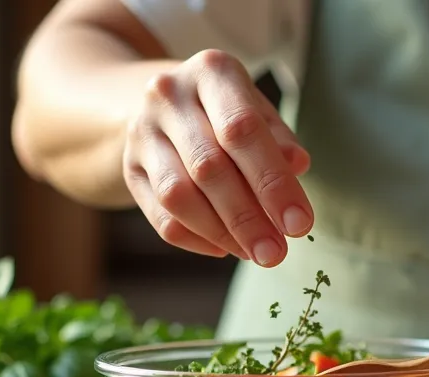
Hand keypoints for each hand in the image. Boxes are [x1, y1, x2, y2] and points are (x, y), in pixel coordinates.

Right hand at [122, 50, 312, 264]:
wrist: (161, 104)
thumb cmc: (226, 110)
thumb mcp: (257, 109)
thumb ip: (278, 138)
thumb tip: (297, 165)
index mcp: (211, 71)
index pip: (241, 129)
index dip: (272, 181)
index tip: (299, 224)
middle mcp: (168, 95)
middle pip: (208, 167)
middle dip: (248, 218)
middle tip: (276, 254)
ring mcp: (142, 131)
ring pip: (178, 196)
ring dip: (221, 233)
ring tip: (255, 253)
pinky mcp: (129, 168)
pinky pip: (161, 216)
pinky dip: (197, 240)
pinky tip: (225, 248)